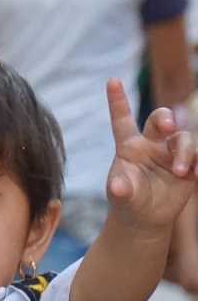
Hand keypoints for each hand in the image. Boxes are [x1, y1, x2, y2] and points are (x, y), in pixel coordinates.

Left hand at [106, 78, 197, 233]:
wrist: (146, 219)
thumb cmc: (128, 202)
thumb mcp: (121, 198)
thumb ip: (120, 190)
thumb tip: (117, 187)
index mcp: (129, 146)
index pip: (122, 120)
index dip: (118, 101)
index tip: (111, 81)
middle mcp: (151, 144)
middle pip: (160, 118)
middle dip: (165, 118)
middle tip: (168, 127)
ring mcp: (170, 153)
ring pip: (183, 139)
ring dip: (184, 153)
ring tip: (179, 173)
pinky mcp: (188, 166)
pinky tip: (195, 173)